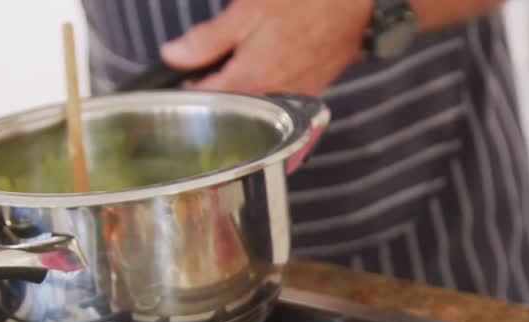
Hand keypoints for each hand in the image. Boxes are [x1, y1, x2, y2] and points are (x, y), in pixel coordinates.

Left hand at [160, 0, 371, 94]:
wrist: (355, 9)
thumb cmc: (304, 5)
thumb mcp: (247, 13)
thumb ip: (207, 40)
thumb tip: (173, 56)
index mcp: (248, 81)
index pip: (203, 98)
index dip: (186, 83)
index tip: (185, 68)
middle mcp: (270, 97)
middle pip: (229, 104)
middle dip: (216, 86)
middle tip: (212, 60)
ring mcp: (292, 97)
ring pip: (255, 102)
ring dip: (243, 87)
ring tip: (242, 60)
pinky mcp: (309, 91)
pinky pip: (279, 95)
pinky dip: (268, 84)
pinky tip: (270, 63)